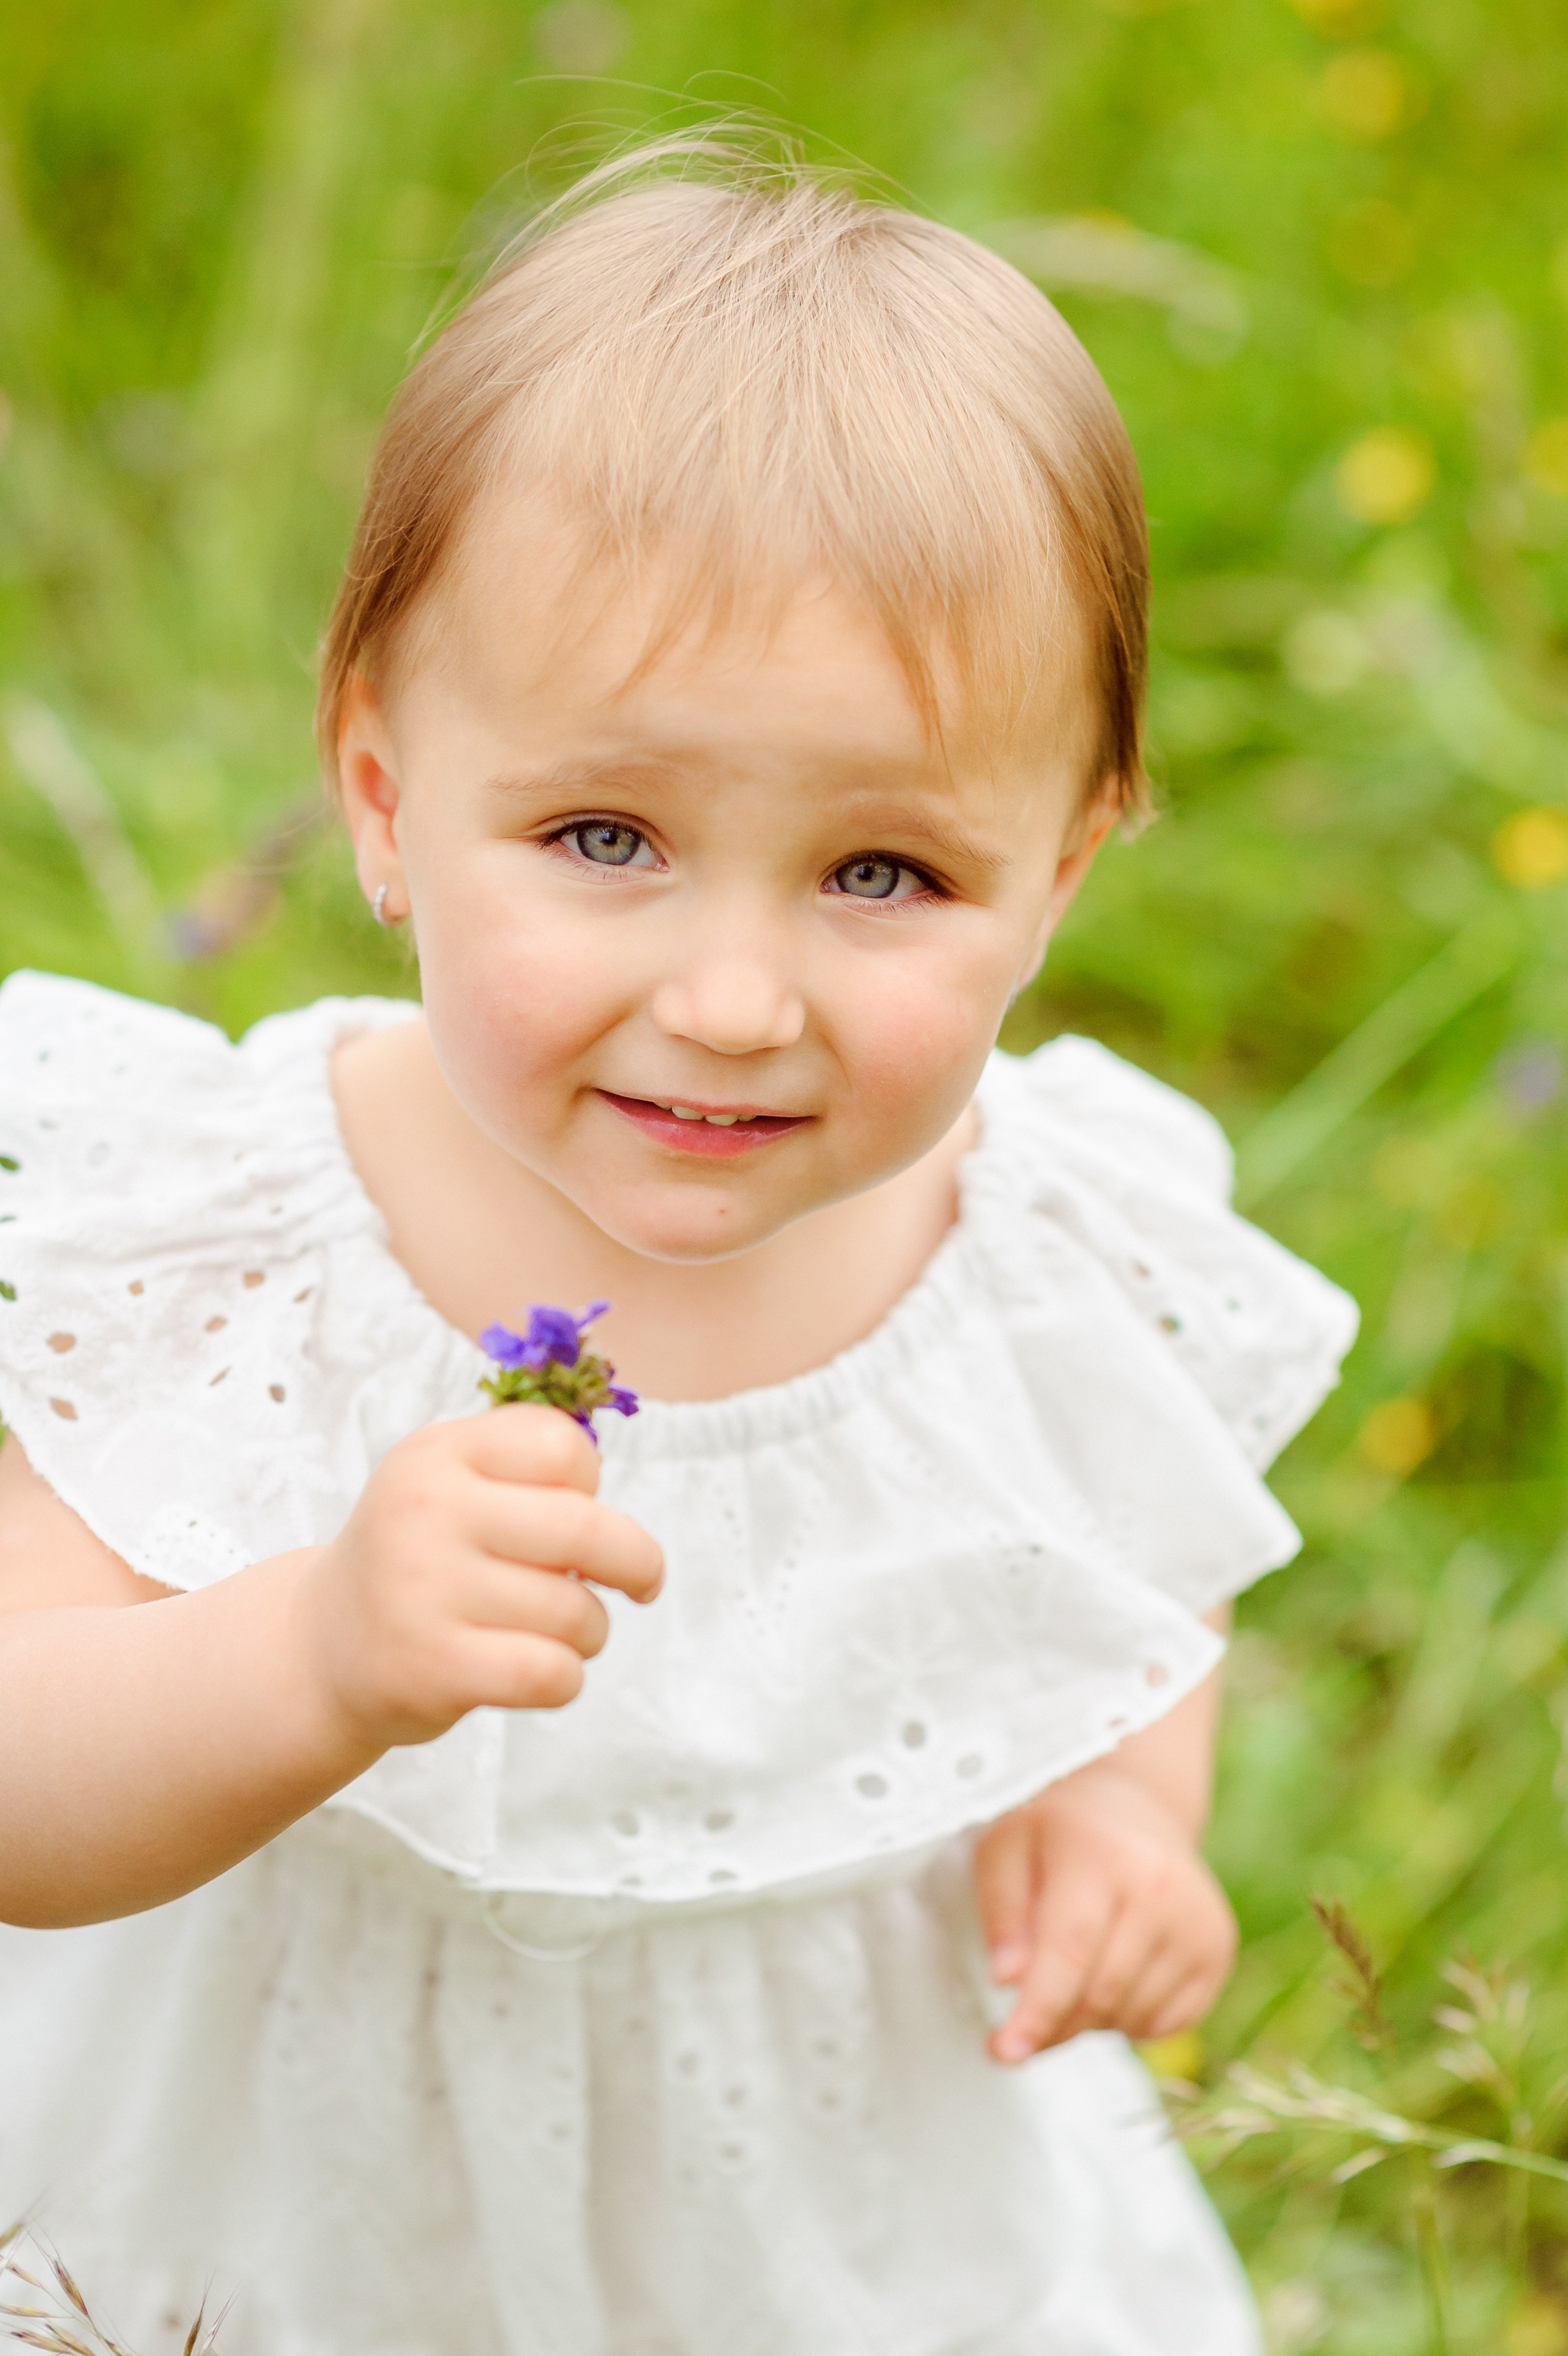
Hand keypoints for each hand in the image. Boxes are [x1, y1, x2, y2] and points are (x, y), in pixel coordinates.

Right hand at [300, 1405, 663, 1753]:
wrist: (322, 1648)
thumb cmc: (420, 1557)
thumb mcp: (449, 1479)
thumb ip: (526, 1464)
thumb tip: (605, 1490)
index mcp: (438, 1454)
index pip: (562, 1446)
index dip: (590, 1484)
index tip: (578, 1509)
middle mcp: (424, 1511)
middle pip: (587, 1529)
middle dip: (637, 1562)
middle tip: (641, 1582)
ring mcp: (422, 1591)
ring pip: (577, 1613)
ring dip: (591, 1631)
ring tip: (556, 1631)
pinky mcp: (431, 1668)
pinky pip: (551, 1674)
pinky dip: (567, 1678)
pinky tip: (543, 1671)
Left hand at [974, 1759, 1236, 2063]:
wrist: (1134, 1806)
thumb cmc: (1058, 1833)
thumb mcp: (1006, 1850)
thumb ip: (1001, 1914)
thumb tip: (1008, 1980)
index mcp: (1102, 1854)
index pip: (1070, 1951)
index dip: (1038, 2011)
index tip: (1005, 2052)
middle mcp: (1161, 1887)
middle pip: (1102, 1994)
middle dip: (1053, 2027)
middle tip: (1019, 2031)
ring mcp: (1198, 1920)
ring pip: (1134, 2016)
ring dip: (1090, 2023)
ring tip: (1070, 1978)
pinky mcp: (1218, 1947)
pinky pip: (1169, 2023)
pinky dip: (1130, 2022)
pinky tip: (1111, 1979)